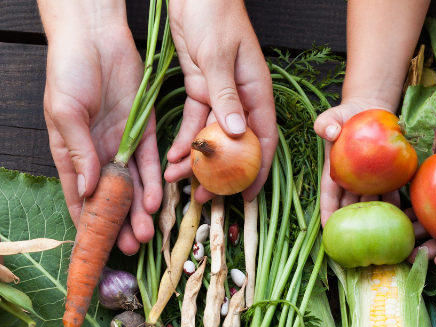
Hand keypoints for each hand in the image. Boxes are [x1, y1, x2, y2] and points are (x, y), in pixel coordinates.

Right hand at [42, 18, 161, 252]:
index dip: (86, 223)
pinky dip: (153, 182)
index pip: (77, 197)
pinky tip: (156, 202)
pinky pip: (149, 162)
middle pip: (109, 199)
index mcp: (70, 153)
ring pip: (132, 186)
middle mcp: (95, 153)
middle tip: (130, 247)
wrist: (94, 34)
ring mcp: (119, 143)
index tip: (93, 248)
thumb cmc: (68, 69)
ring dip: (139, 211)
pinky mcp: (141, 129)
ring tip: (146, 234)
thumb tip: (86, 190)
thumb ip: (78, 152)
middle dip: (118, 224)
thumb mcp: (65, 112)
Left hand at [165, 0, 276, 202]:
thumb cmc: (214, 14)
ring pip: (212, 138)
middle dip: (222, 174)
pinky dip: (185, 140)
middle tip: (207, 198)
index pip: (263, 139)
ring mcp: (221, 96)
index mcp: (256, 91)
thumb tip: (236, 133)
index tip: (248, 196)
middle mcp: (241, 99)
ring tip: (178, 181)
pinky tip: (172, 156)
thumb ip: (225, 95)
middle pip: (236, 146)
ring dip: (197, 160)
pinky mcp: (201, 89)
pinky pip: (195, 121)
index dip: (258, 170)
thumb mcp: (218, 55)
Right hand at [314, 97, 402, 224]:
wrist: (370, 108)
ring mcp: (369, 180)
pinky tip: (400, 211)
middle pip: (351, 206)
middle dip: (353, 223)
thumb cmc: (346, 114)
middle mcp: (352, 181)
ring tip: (380, 228)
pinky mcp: (386, 175)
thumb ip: (325, 124)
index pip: (329, 196)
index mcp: (334, 173)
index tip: (328, 229)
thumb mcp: (331, 117)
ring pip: (371, 202)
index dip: (328, 213)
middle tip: (357, 237)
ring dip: (375, 216)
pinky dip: (394, 201)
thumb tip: (331, 133)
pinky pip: (390, 191)